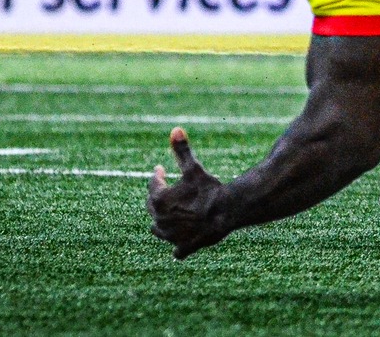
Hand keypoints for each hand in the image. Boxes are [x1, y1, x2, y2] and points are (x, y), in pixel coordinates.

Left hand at [148, 127, 228, 258]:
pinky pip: (177, 250)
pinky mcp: (184, 247)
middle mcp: (161, 220)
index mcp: (160, 200)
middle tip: (163, 189)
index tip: (160, 169)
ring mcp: (172, 236)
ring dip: (161, 222)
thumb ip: (182, 150)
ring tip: (166, 215)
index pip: (153, 185)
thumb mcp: (194, 168)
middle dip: (156, 197)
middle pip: (152, 207)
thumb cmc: (209, 188)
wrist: (227, 210)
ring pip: (158, 229)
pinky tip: (179, 243)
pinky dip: (178, 246)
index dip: (157, 175)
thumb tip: (175, 129)